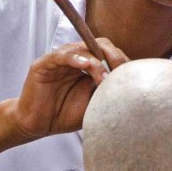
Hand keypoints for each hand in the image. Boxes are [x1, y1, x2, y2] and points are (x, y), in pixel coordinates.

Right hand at [13, 38, 127, 139]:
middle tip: (122, 71)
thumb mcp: (93, 105)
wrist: (38, 126)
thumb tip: (129, 87)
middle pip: (99, 45)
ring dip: (96, 62)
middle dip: (114, 56)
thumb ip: (107, 93)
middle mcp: (76, 59)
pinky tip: (85, 64)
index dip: (122, 62)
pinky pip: (60, 55)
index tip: (133, 75)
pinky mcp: (44, 64)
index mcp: (89, 66)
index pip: (110, 54)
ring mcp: (60, 60)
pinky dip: (74, 57)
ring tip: (104, 79)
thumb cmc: (64, 115)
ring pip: (82, 49)